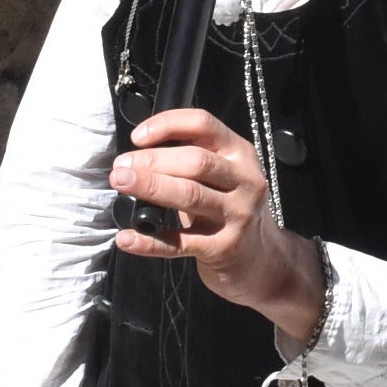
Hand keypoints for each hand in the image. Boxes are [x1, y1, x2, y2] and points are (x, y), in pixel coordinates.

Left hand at [111, 109, 324, 331]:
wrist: (266, 263)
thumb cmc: (233, 212)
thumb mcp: (224, 179)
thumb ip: (193, 161)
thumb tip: (139, 154)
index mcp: (241, 155)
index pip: (204, 124)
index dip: (168, 125)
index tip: (137, 137)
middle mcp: (244, 181)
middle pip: (196, 161)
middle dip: (153, 161)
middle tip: (120, 168)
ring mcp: (238, 216)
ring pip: (190, 195)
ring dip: (150, 187)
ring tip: (120, 184)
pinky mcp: (224, 248)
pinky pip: (180, 243)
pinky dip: (149, 241)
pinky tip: (127, 238)